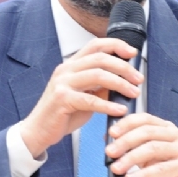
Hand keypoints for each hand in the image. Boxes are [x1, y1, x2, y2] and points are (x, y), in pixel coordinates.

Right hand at [20, 38, 142, 157]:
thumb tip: (122, 80)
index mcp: (71, 65)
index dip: (116, 45)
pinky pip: (91, 100)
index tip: (133, 53)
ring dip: (120, 83)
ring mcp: (62, 83)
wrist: (39, 130)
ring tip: (134, 93)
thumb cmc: (62, 114)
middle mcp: (66, 69)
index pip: (95, 45)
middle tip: (138, 79)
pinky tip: (120, 109)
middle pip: (100, 58)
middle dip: (124, 67)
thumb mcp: (83, 95)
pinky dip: (109, 105)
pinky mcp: (62, 99)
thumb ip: (99, 86)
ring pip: (98, 75)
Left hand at [106, 114, 177, 176]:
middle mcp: (176, 135)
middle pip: (147, 132)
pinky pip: (160, 168)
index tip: (111, 133)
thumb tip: (109, 141)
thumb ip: (134, 148)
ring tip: (116, 168)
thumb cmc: (172, 173)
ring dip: (131, 158)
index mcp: (167, 129)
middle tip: (110, 152)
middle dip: (125, 141)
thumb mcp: (150, 159)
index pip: (145, 119)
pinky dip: (143, 173)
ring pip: (152, 148)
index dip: (126, 123)